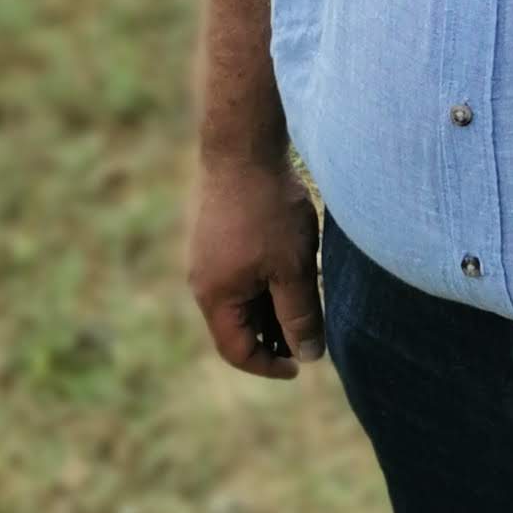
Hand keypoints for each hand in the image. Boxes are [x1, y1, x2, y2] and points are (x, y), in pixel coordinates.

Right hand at [187, 159, 324, 380]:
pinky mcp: (214, 235)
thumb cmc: (269, 210)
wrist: (243, 147)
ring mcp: (205, 256)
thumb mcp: (293, 269)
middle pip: (236, 326)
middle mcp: (202, 281)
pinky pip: (237, 274)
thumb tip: (308, 355)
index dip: (269, 365)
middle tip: (309, 333)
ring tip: (305, 304)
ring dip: (269, 308)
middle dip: (272, 336)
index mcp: (215, 297)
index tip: (301, 365)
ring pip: (239, 298)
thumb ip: (300, 316)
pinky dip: (262, 284)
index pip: (237, 351)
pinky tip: (290, 270)